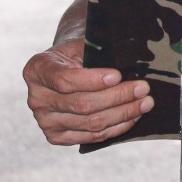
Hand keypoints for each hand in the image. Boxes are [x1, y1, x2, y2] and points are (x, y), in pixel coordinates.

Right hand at [23, 36, 153, 145]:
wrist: (65, 70)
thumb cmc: (78, 53)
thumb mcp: (82, 44)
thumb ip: (98, 51)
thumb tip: (133, 58)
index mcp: (37, 70)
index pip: (64, 80)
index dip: (93, 80)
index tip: (118, 75)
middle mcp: (36, 98)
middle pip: (81, 104)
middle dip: (117, 97)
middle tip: (143, 89)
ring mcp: (45, 121)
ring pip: (89, 123)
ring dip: (122, 114)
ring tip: (145, 103)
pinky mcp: (56, 137)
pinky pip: (91, 137)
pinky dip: (116, 128)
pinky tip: (133, 117)